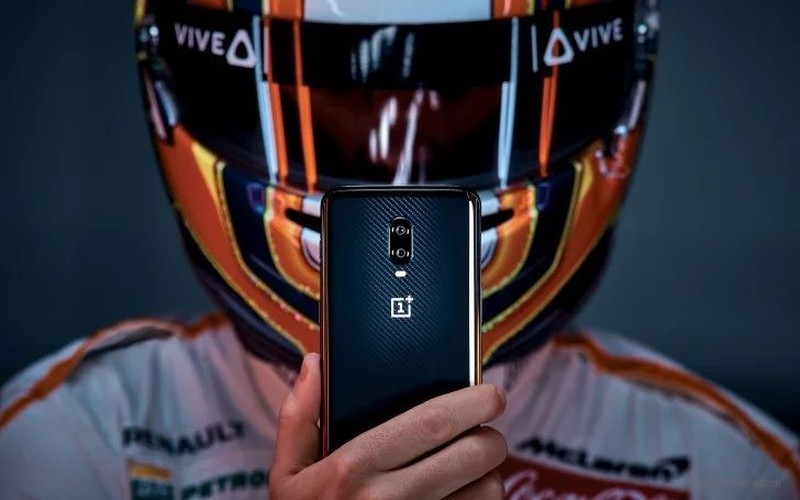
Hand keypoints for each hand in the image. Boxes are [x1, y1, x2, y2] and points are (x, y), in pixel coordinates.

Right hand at [269, 353, 507, 499]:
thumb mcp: (287, 475)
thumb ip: (299, 418)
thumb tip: (314, 363)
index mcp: (351, 468)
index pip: (430, 422)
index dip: (471, 402)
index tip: (490, 393)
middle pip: (471, 455)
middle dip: (492, 437)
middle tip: (490, 430)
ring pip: (485, 492)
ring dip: (490, 476)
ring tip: (472, 471)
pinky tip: (461, 498)